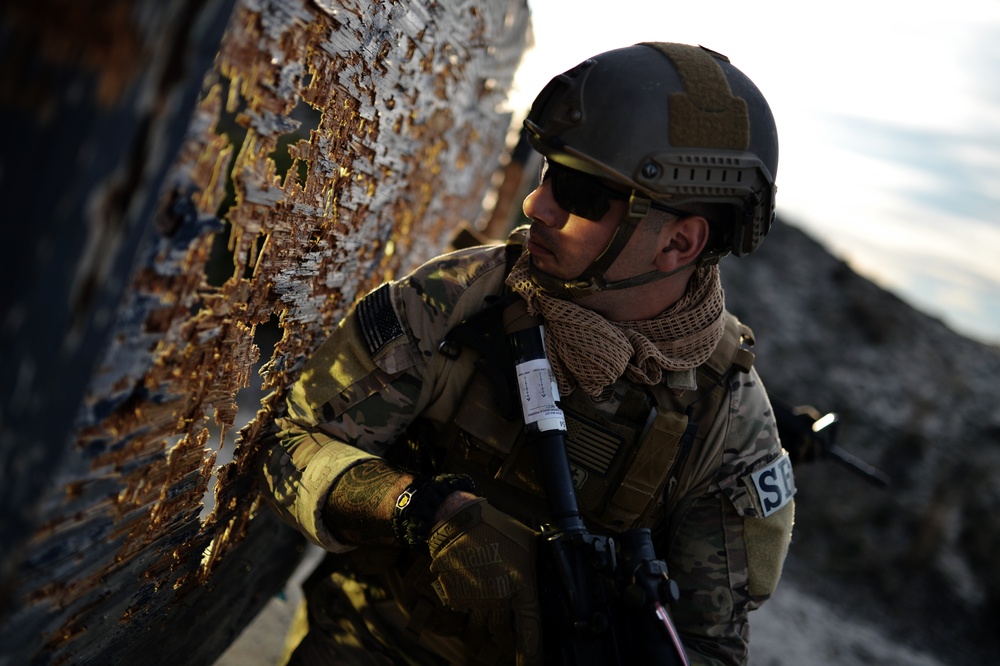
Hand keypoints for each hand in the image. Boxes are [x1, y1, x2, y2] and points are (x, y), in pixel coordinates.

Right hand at [427, 499, 541, 664]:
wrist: (458, 521)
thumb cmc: (497, 528)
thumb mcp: (528, 543)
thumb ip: (535, 566)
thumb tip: (551, 573)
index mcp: (521, 587)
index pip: (530, 631)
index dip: (532, 656)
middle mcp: (498, 600)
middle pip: (501, 633)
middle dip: (505, 637)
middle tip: (507, 636)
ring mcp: (475, 601)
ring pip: (480, 626)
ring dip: (486, 625)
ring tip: (489, 618)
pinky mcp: (456, 597)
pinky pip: (463, 612)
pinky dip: (468, 608)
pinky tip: (471, 592)